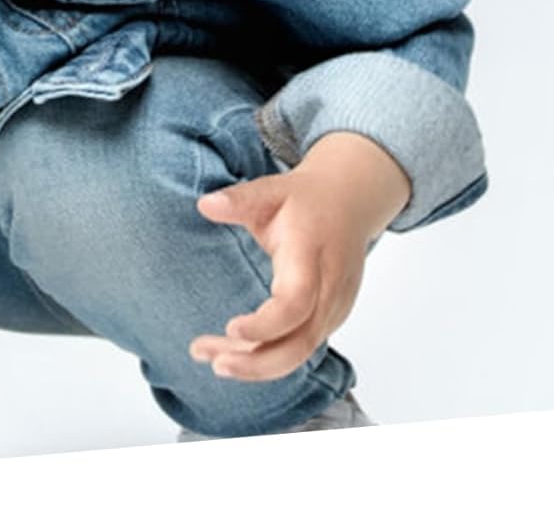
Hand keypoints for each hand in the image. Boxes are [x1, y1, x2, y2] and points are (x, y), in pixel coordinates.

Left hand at [187, 132, 409, 380]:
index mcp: (311, 258)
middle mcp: (329, 291)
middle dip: (258, 363)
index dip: (267, 324)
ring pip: (297, 352)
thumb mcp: (271, 190)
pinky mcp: (327, 319)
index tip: (231, 328)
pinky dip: (267, 357)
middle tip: (215, 363)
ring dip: (255, 364)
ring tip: (211, 359)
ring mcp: (333, 309)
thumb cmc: (305, 200)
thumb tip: (205, 205)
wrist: (348, 204)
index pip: (296, 303)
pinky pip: (299, 346)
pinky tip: (231, 354)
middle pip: (300, 343)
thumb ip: (239, 199)